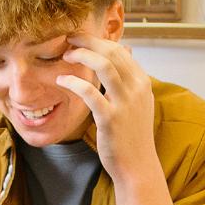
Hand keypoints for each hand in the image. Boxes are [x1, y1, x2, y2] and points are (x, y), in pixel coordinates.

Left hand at [56, 36, 159, 179]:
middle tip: (69, 39)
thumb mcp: (139, 101)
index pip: (120, 51)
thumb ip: (131, 77)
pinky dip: (74, 82)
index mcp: (143, 83)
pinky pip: (89, 92)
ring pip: (104, 65)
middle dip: (88, 41)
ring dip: (82, 55)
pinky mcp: (110, 118)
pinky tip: (62, 81)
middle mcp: (136, 89)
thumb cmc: (133, 134)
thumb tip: (127, 50)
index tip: (80, 39)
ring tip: (67, 56)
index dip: (98, 41)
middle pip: (112, 52)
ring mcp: (124, 103)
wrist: (137, 165)